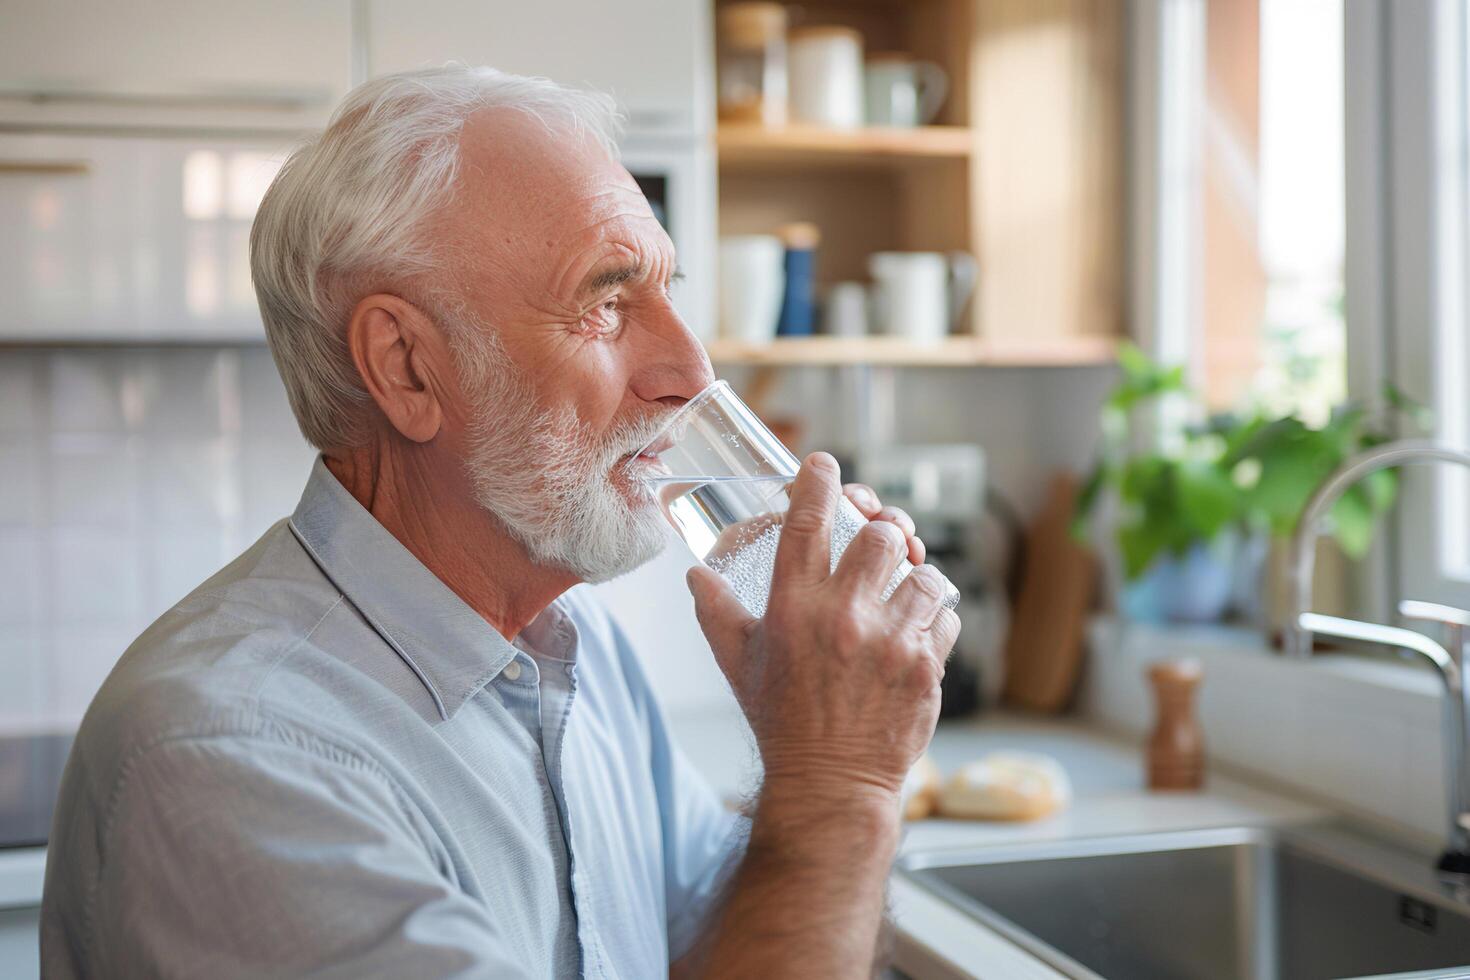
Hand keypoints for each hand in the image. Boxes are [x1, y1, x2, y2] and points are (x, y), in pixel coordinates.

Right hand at [687, 453, 960, 805]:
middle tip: (877, 549)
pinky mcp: (926, 667)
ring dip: (915, 581)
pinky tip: (916, 635)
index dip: (819, 480)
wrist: (828, 783)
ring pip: (925, 575)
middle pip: (881, 536)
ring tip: (903, 598)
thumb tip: (696, 574)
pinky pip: (946, 618)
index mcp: (793, 606)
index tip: (825, 467)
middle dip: (882, 535)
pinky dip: (935, 621)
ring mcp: (890, 641)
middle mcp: (843, 616)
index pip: (809, 519)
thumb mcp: (738, 662)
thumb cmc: (780, 720)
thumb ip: (716, 611)